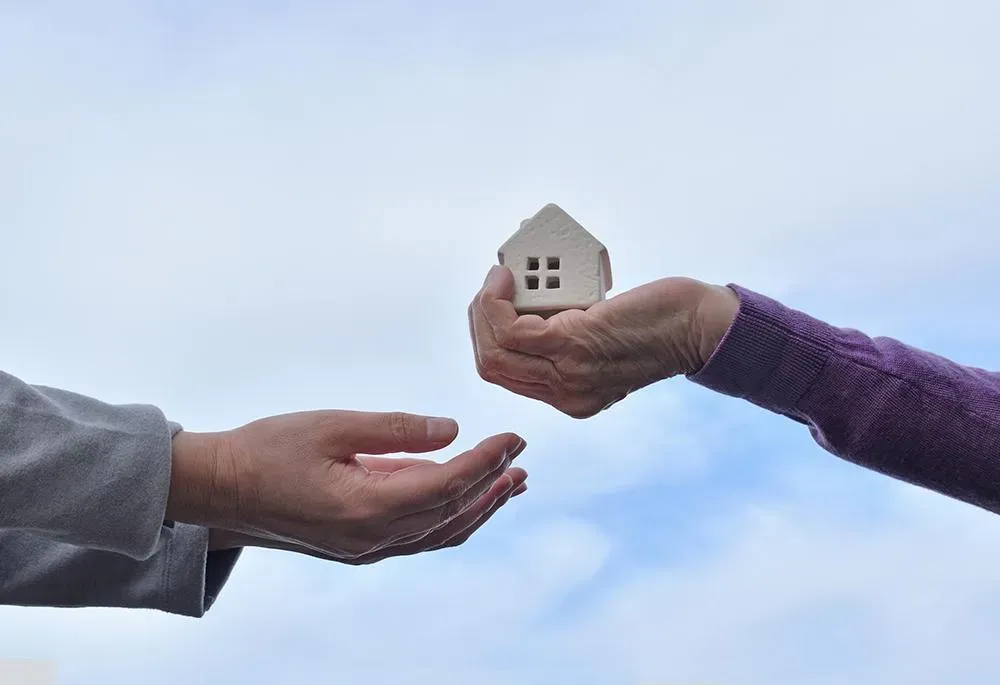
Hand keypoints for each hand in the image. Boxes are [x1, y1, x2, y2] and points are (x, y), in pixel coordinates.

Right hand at [208, 456, 526, 562]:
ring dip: (479, 507)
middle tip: (522, 458)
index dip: (485, 461)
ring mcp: (366, 548)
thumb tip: (450, 430)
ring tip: (511, 483)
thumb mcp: (333, 426)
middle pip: (451, 514)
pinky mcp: (359, 546)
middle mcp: (372, 538)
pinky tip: (465, 501)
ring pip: (440, 532)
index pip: (445, 485)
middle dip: (492, 484)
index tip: (513, 438)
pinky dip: (451, 519)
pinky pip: (419, 538)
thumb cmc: (267, 450)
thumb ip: (395, 430)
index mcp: (365, 507)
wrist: (220, 489)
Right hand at [468, 265, 738, 417]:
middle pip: (491, 365)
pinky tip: (508, 279)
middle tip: (492, 288)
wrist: (700, 328)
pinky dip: (498, 301)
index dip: (487, 337)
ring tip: (499, 279)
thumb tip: (529, 299)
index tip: (494, 306)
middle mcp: (566, 394)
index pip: (504, 375)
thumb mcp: (604, 338)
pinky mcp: (573, 345)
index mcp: (571, 397)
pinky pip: (510, 328)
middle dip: (480, 321)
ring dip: (485, 308)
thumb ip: (568, 334)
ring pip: (493, 350)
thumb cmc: (660, 323)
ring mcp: (567, 374)